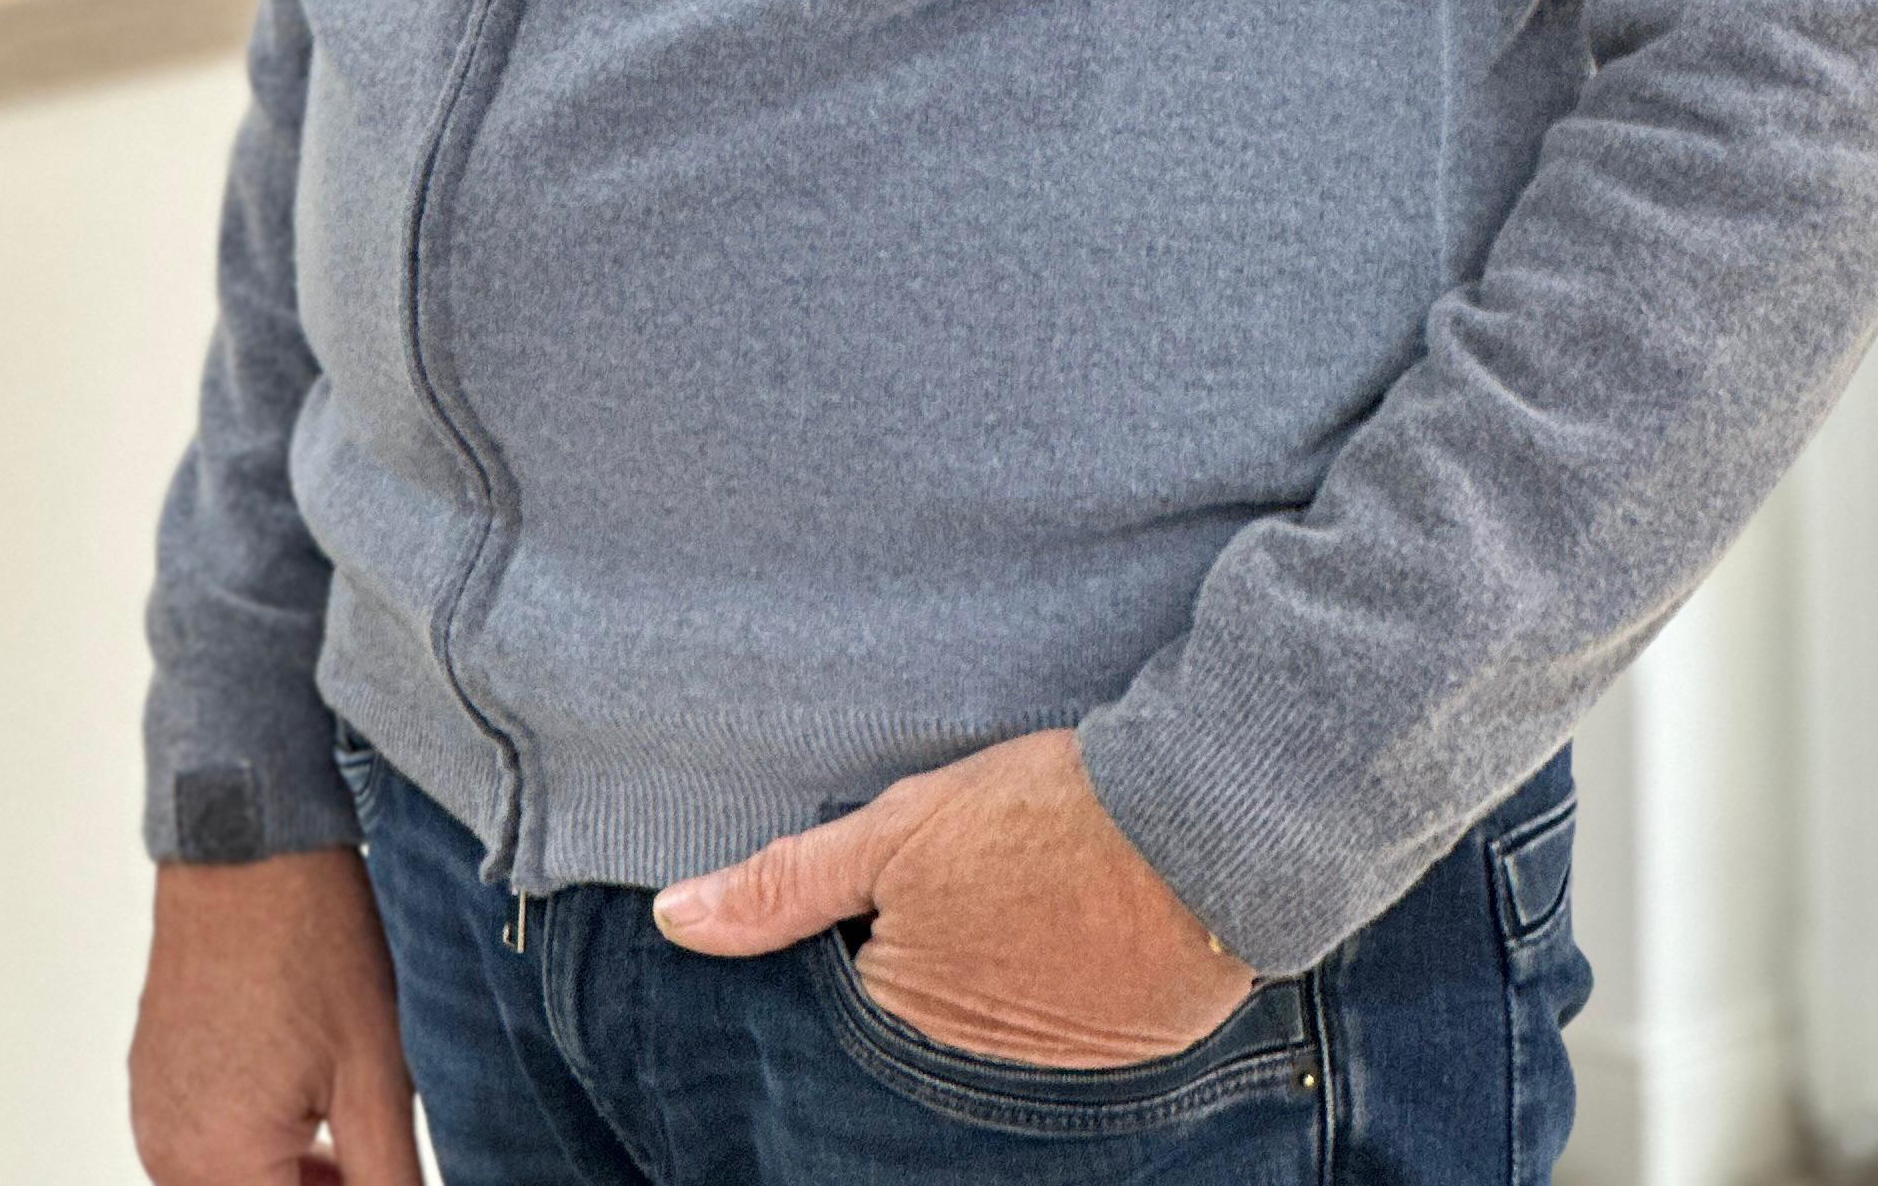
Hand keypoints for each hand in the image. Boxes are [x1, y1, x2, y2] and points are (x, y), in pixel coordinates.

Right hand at [129, 847, 417, 1184]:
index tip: (376, 1166)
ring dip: (286, 1177)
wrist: (248, 844)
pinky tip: (301, 1096)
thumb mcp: (375, 1074)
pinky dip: (252, 1146)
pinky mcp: (152, 1083)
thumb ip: (387, 1178)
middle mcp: (169, 1154)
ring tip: (343, 1125)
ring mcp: (152, 1117)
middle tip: (372, 1157)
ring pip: (230, 1184)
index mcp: (221, 1163)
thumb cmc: (313, 941)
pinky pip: (203, 1147)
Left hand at [651, 729, 1254, 1071]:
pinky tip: (1082, 912)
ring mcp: (1058, 1059)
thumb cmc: (1041, 818)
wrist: (1201, 830)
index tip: (893, 874)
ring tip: (1030, 885)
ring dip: (1005, 963)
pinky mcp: (1130, 1042)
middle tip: (976, 875)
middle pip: (928, 1002)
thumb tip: (676, 919)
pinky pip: (1077, 1015)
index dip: (865, 919)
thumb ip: (789, 883)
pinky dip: (1074, 972)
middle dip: (933, 950)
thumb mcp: (899, 829)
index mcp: (908, 1007)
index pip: (854, 981)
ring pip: (1001, 1010)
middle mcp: (975, 1057)